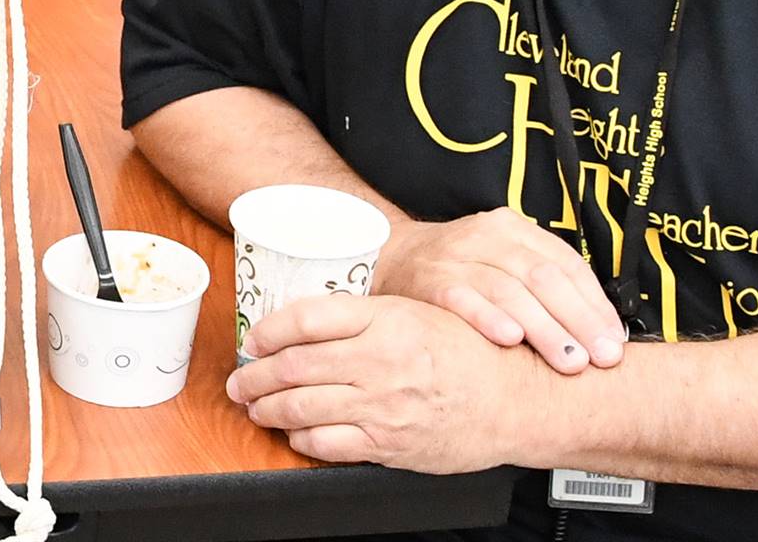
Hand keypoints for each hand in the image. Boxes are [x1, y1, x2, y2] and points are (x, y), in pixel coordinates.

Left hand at [229, 294, 545, 473]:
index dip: (267, 329)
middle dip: (253, 375)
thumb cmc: (469, 351)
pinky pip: (329, 445)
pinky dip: (302, 439)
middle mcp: (379, 362)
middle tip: (238, 379)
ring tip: (255, 406)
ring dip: (267, 409)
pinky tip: (295, 434)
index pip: (306, 319)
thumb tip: (306, 322)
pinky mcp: (390, 445)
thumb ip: (364, 315)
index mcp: (385, 319)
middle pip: (293, 366)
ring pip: (301, 408)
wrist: (518, 399)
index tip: (251, 337)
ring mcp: (383, 407)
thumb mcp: (417, 313)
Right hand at [373, 208, 623, 372]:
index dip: (594, 304)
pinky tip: (510, 339)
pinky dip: (487, 317)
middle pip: (542, 277)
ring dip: (544, 328)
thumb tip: (603, 336)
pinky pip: (462, 298)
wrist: (391, 259)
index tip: (614, 342)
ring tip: (569, 362)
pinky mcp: (427, 280)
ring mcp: (454, 257)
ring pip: (508, 290)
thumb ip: (545, 289)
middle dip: (577, 320)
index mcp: (513, 229)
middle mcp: (485, 237)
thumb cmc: (462, 272)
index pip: (565, 264)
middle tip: (601, 359)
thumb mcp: (503, 263)